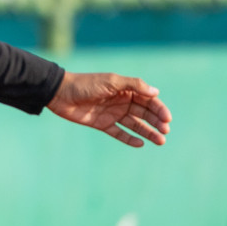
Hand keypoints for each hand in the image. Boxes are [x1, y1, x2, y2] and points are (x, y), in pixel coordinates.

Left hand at [46, 72, 171, 147]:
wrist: (60, 93)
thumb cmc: (86, 84)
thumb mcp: (111, 82)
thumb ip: (133, 85)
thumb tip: (155, 92)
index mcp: (126, 89)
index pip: (148, 100)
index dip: (159, 109)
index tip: (167, 119)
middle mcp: (121, 101)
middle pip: (144, 113)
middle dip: (156, 122)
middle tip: (165, 131)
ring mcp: (112, 113)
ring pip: (135, 124)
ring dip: (148, 132)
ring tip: (160, 141)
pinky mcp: (102, 124)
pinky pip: (119, 133)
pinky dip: (130, 138)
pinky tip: (141, 143)